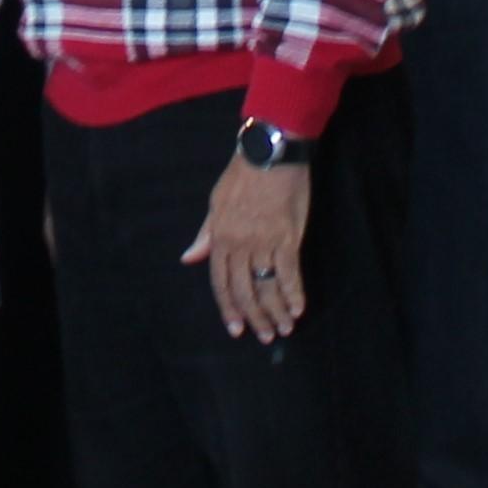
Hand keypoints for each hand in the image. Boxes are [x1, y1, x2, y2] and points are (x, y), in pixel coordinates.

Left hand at [196, 158, 312, 343]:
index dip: (228, 307)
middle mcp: (240, 244)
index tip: (236, 329)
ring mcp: (264, 242)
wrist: (270, 152)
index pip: (220, 281)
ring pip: (266, 285)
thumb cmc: (242, 174)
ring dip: (276, 311)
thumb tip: (189, 259)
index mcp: (220, 236)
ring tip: (284, 328)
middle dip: (254, 317)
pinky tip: (298, 308)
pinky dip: (293, 293)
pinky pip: (289, 272)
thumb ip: (206, 234)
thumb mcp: (216, 202)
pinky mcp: (288, 237)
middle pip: (244, 289)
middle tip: (265, 335)